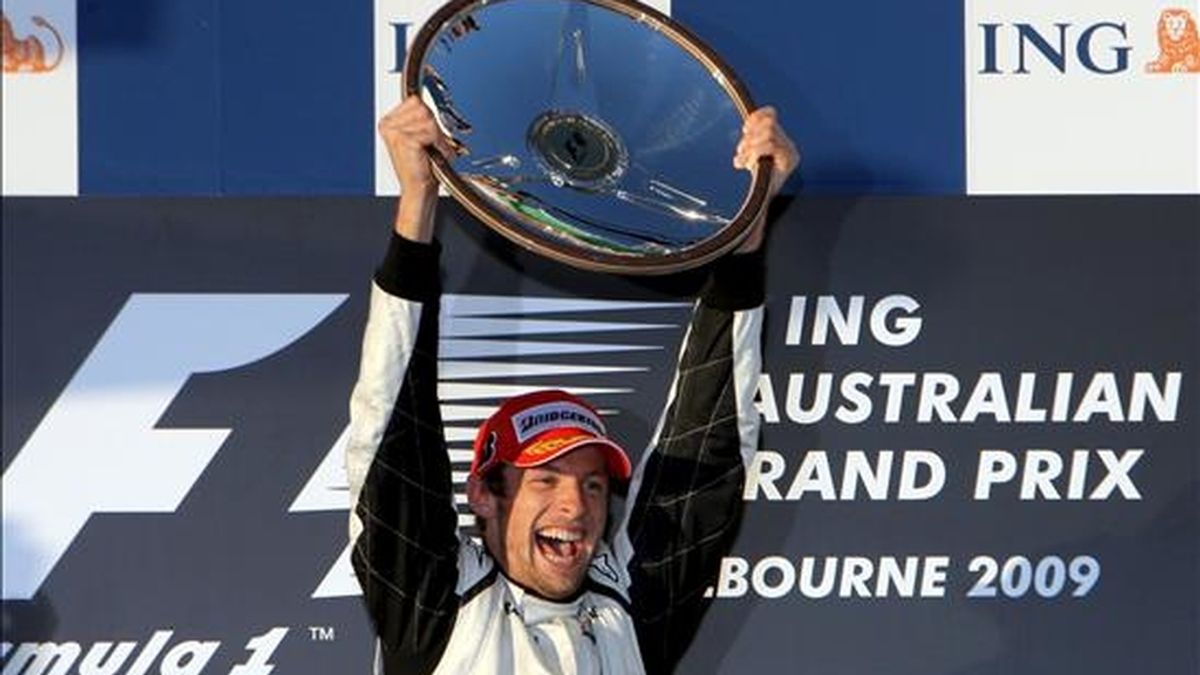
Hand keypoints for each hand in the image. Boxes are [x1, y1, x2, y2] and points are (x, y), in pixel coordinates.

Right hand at [377, 96, 455, 241]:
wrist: (418, 190)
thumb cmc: (422, 167)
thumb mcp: (422, 137)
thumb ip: (423, 118)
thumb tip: (431, 104)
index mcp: (389, 121)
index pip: (416, 101)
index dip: (429, 119)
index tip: (427, 138)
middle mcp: (388, 124)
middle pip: (423, 108)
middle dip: (434, 129)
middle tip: (431, 148)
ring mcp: (394, 130)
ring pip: (429, 119)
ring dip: (437, 138)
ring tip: (431, 153)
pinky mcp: (403, 139)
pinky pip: (431, 131)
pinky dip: (438, 145)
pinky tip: (431, 157)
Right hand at [732, 106, 799, 252]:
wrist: (761, 181)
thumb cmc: (759, 196)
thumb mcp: (756, 210)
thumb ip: (754, 226)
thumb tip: (748, 248)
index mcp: (787, 163)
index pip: (774, 146)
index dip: (756, 151)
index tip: (741, 162)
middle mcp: (788, 147)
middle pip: (768, 132)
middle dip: (749, 144)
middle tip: (740, 156)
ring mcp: (782, 135)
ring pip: (766, 122)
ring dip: (748, 134)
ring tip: (741, 147)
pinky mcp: (773, 126)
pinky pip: (768, 113)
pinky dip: (754, 118)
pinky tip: (745, 128)